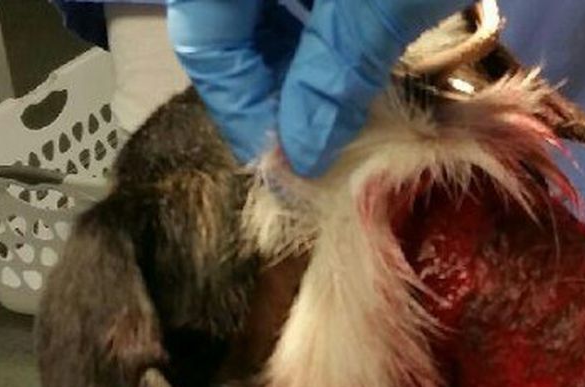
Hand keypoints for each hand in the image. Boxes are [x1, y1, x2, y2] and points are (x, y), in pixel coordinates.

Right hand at [166, 0, 464, 175]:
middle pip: (229, 25)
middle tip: (324, 150)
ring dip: (301, 62)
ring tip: (347, 117)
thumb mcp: (378, 2)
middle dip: (276, 91)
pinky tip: (358, 58)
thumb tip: (300, 155)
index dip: (246, 115)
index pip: (206, 45)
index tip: (293, 171)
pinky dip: (325, 25)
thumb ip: (333, 75)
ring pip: (265, 10)